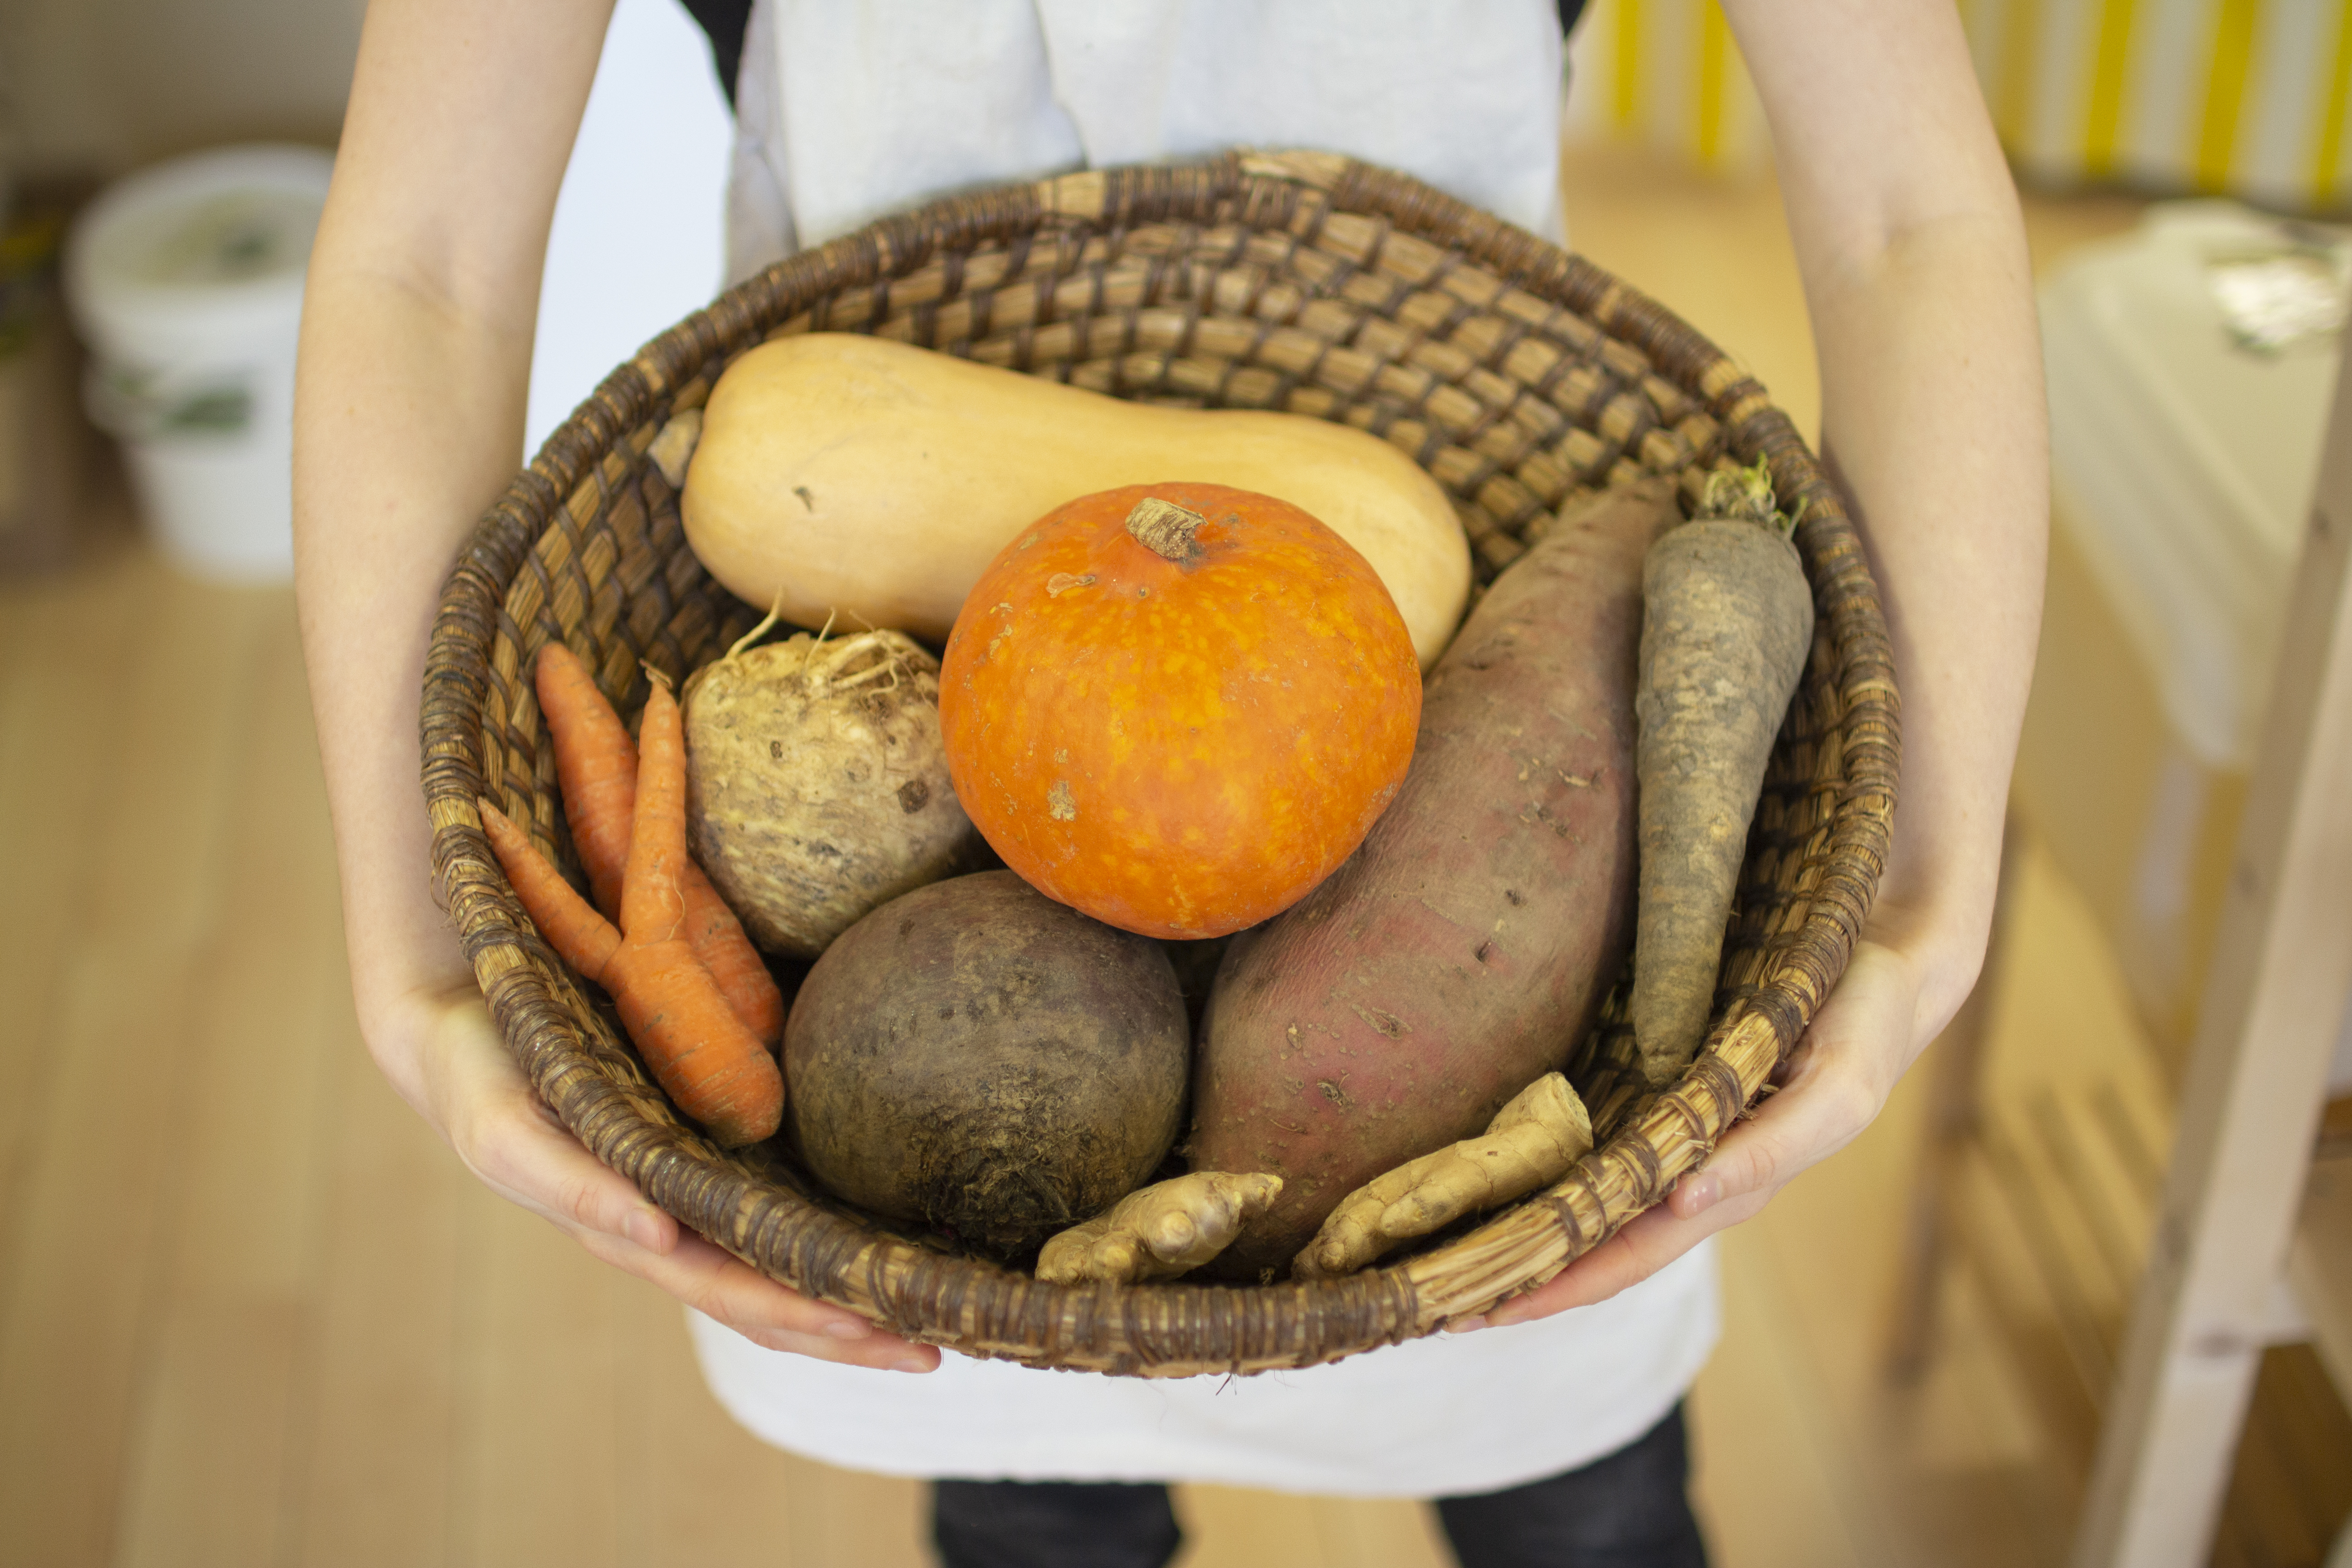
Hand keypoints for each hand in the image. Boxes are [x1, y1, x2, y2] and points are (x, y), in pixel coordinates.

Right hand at [375, 980, 941, 1371]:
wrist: (459, 1031)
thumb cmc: (484, 1082)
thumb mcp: (509, 1135)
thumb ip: (575, 1187)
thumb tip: (657, 1234)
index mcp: (635, 1231)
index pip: (740, 1295)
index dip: (813, 1321)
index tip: (889, 1337)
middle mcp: (669, 1228)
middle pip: (771, 1300)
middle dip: (850, 1330)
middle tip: (938, 1344)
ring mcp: (684, 1198)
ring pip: (775, 1268)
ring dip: (846, 1299)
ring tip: (927, 1311)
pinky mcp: (693, 1154)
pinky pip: (765, 1212)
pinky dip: (818, 1237)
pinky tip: (876, 1238)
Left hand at [1457, 933, 1930, 1328]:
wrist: (1884, 970)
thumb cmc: (1862, 1034)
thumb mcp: (1834, 1095)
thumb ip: (1768, 1152)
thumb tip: (1684, 1200)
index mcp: (1727, 1189)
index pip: (1626, 1256)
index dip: (1560, 1288)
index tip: (1482, 1313)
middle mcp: (1693, 1176)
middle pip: (1597, 1245)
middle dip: (1526, 1278)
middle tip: (1440, 1303)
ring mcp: (1678, 1142)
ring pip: (1593, 1206)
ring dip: (1529, 1234)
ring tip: (1452, 1253)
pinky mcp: (1668, 1097)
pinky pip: (1602, 1151)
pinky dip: (1553, 1174)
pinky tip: (1503, 1177)